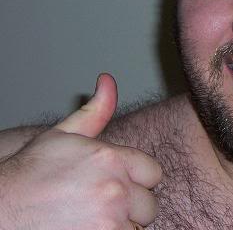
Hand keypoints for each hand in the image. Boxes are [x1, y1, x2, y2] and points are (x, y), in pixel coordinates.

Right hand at [0, 74, 161, 228]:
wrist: (1, 211)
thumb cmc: (29, 175)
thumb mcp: (61, 136)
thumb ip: (95, 111)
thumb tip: (108, 80)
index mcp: (110, 158)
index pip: (153, 173)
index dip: (137, 180)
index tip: (117, 185)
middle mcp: (114, 189)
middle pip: (149, 204)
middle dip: (131, 206)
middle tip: (101, 205)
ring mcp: (109, 220)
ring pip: (137, 227)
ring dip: (121, 225)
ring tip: (91, 219)